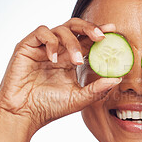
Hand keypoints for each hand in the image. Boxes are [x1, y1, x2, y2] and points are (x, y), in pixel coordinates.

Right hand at [0, 18, 121, 134]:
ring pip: (61, 29)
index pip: (86, 40)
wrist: (23, 115)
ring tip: (76, 61)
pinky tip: (54, 58)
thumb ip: (97, 89)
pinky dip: (51, 42)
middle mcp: (58, 50)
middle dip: (90, 27)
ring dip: (72, 42)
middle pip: (75, 27)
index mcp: (69, 59)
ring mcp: (42, 47)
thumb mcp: (79, 99)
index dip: (99, 33)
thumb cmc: (48, 107)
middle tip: (101, 35)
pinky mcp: (27, 47)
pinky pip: (42, 33)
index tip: (113, 30)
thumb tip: (118, 79)